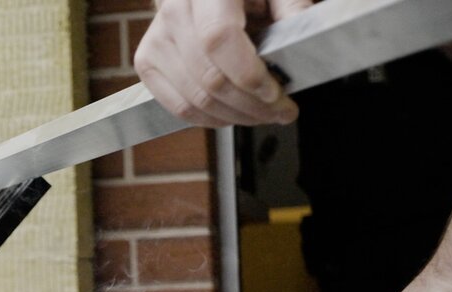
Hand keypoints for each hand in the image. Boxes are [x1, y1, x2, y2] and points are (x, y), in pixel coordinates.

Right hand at [134, 0, 309, 126]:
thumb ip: (291, 6)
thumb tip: (304, 35)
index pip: (218, 39)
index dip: (248, 74)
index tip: (275, 92)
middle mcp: (174, 11)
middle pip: (209, 78)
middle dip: (252, 105)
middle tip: (282, 111)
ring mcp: (156, 40)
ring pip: (195, 100)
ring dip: (236, 117)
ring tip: (264, 115)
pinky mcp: (147, 62)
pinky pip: (178, 107)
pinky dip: (211, 119)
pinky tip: (234, 114)